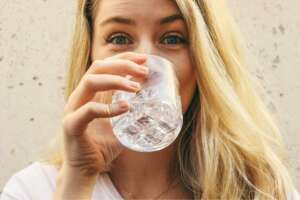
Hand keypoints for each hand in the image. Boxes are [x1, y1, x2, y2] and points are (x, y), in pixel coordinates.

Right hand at [54, 52, 148, 198]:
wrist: (85, 169)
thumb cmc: (102, 145)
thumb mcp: (120, 124)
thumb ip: (130, 112)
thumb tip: (154, 105)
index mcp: (90, 93)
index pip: (104, 66)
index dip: (123, 58)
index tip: (144, 59)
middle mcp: (80, 96)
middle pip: (97, 68)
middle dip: (122, 65)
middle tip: (144, 71)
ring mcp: (73, 109)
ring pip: (91, 82)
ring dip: (116, 81)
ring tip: (137, 88)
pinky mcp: (71, 125)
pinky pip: (89, 110)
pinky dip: (108, 108)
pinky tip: (126, 108)